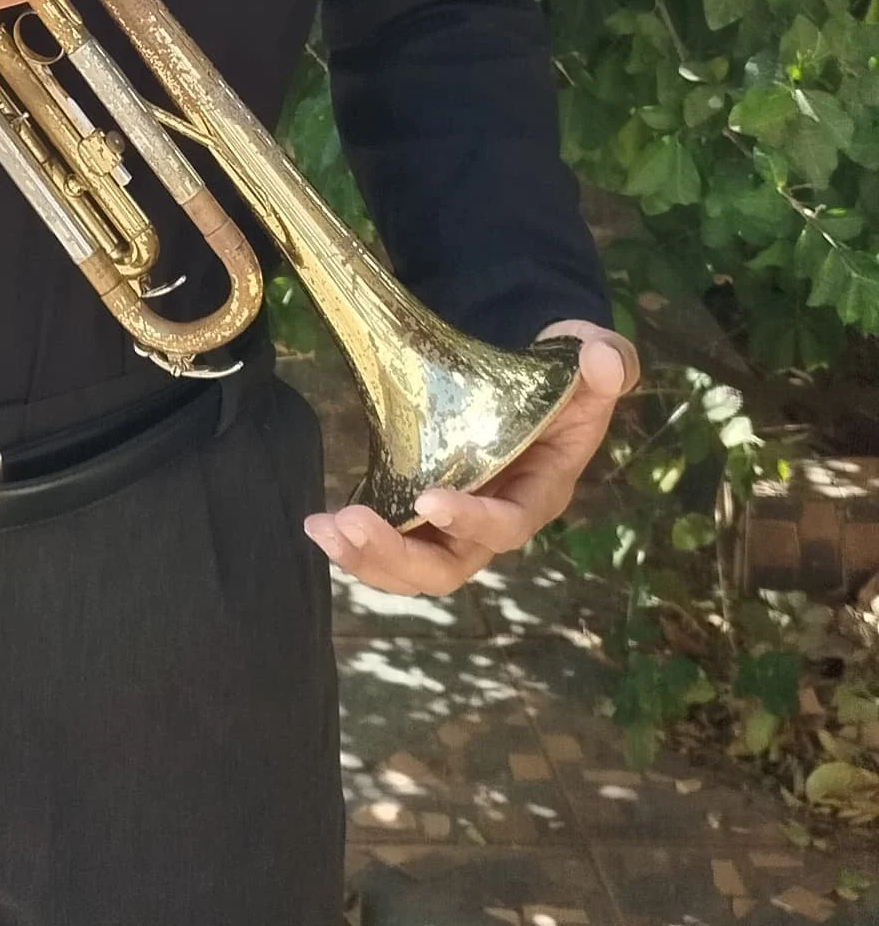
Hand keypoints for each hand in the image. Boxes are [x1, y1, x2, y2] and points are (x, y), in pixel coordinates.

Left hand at [302, 319, 638, 600]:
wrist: (536, 373)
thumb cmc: (566, 371)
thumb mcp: (591, 358)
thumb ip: (606, 360)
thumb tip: (602, 360)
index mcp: (540, 491)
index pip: (508, 524)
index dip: (472, 522)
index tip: (430, 500)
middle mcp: (497, 520)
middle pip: (450, 566)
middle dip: (400, 554)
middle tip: (353, 524)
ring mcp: (458, 524)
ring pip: (414, 567)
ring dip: (368, 558)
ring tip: (325, 530)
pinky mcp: (424, 510)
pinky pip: (393, 543)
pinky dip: (357, 543)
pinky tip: (319, 525)